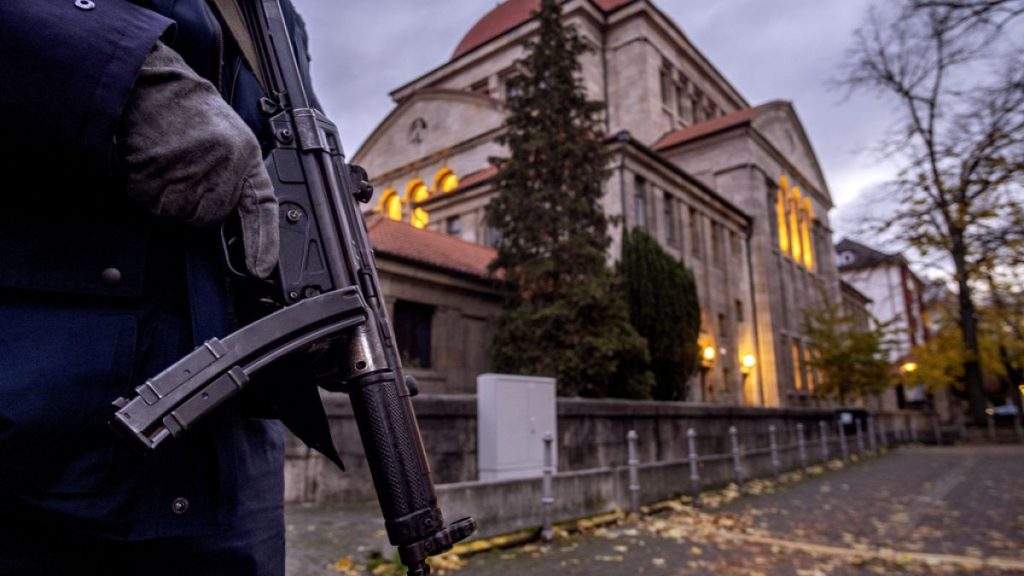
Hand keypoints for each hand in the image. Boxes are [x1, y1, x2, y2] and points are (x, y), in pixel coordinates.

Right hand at [118, 41, 277, 277]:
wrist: (156, 85)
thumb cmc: (191, 113)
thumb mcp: (230, 138)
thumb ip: (235, 176)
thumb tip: (233, 217)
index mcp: (246, 158)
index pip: (261, 208)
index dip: (262, 242)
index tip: (261, 269)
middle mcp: (223, 167)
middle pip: (207, 218)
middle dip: (193, 205)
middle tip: (185, 172)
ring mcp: (190, 171)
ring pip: (176, 213)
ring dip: (165, 196)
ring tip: (169, 162)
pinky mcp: (157, 173)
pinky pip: (147, 201)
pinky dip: (143, 189)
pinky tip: (151, 161)